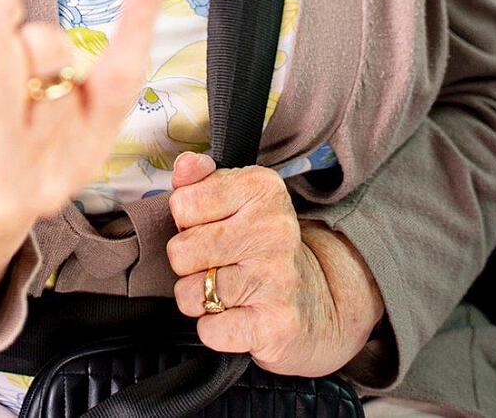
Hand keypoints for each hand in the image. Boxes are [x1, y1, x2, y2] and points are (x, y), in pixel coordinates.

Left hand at [166, 153, 382, 377]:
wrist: (316, 304)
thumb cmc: (262, 248)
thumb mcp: (238, 201)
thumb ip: (201, 180)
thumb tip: (184, 164)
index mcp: (262, 189)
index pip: (182, 203)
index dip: (187, 223)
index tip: (213, 228)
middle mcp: (273, 229)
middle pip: (180, 251)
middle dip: (189, 264)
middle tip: (219, 264)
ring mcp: (276, 277)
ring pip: (189, 293)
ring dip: (199, 299)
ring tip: (227, 291)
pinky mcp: (274, 324)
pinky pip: (209, 330)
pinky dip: (213, 329)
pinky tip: (235, 317)